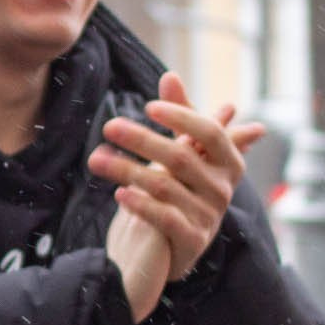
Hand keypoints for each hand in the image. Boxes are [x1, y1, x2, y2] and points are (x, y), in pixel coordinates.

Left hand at [92, 72, 265, 322]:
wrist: (163, 249)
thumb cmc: (176, 192)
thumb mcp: (180, 153)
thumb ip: (180, 116)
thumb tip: (170, 75)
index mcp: (228, 162)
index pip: (211, 132)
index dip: (183, 116)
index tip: (149, 106)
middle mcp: (223, 189)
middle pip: (181, 157)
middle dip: (141, 139)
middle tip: (108, 126)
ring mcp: (209, 216)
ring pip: (164, 186)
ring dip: (125, 169)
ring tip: (95, 159)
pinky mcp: (192, 241)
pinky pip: (164, 217)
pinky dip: (140, 203)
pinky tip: (118, 193)